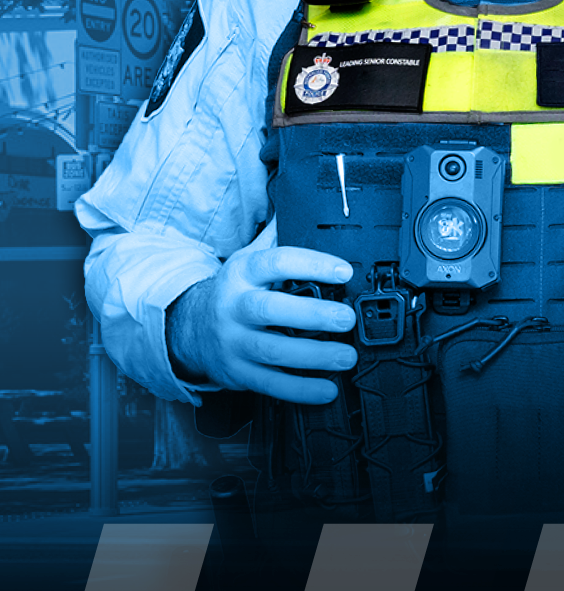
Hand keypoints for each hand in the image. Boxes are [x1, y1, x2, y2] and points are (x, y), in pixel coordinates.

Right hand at [167, 234, 358, 403]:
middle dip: (312, 314)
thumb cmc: (232, 291)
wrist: (189, 328)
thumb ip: (276, 235)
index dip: (312, 264)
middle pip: (270, 309)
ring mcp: (233, 342)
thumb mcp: (247, 258)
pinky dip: (299, 390)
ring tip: (346, 356)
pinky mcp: (236, 372)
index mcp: (242, 273)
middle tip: (347, 318)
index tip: (345, 271)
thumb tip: (300, 201)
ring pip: (272, 351)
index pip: (277, 262)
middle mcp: (235, 307)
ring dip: (313, 356)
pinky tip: (327, 389)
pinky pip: (269, 384)